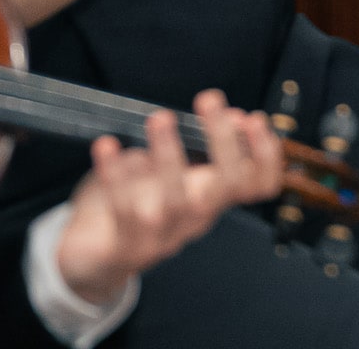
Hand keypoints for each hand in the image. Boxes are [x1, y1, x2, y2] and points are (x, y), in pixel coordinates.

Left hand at [55, 92, 281, 306]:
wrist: (92, 258)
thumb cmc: (137, 201)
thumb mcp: (173, 169)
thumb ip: (201, 144)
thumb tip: (235, 114)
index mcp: (212, 197)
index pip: (259, 184)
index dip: (266, 154)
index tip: (253, 118)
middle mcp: (195, 219)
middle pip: (227, 187)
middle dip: (223, 140)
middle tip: (208, 99)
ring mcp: (162, 238)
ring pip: (176, 201)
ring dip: (169, 155)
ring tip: (159, 117)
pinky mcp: (125, 248)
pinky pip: (123, 211)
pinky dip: (115, 175)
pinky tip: (107, 146)